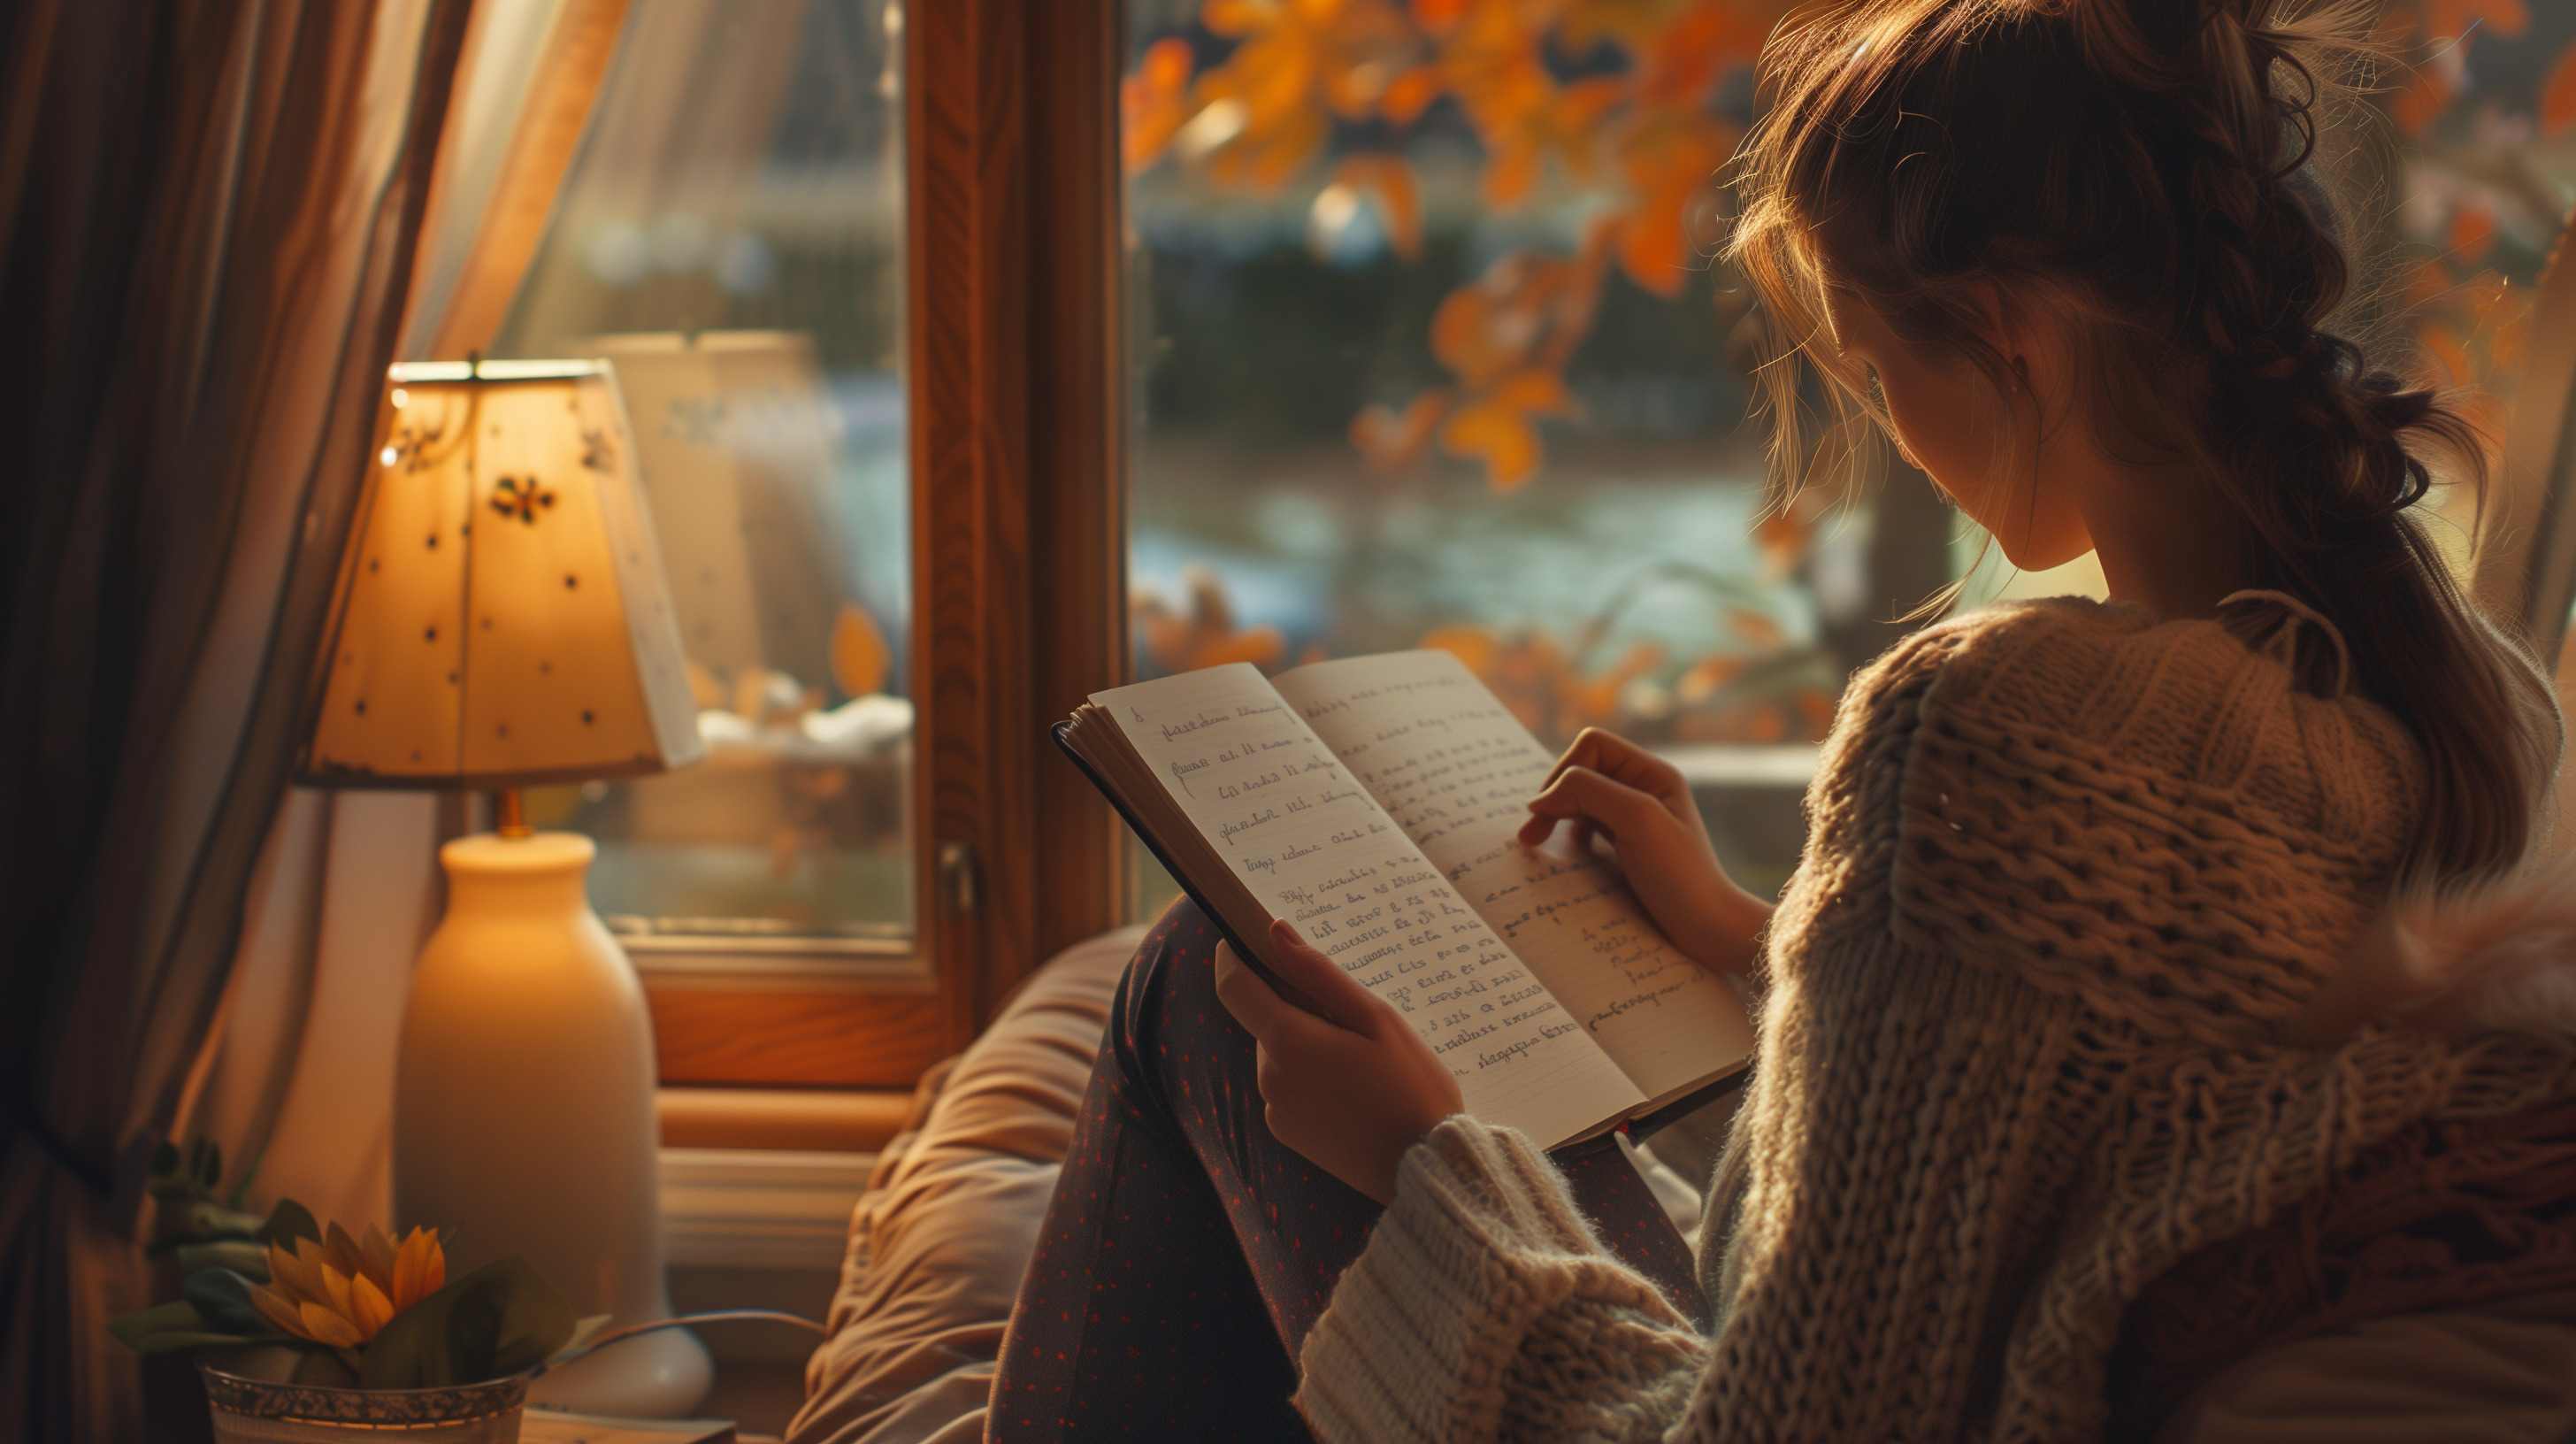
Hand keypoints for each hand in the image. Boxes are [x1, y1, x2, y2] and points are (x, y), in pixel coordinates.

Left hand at [1214, 918, 1464, 1203]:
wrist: (1424, 1168)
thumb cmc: (1410, 1086)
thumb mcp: (1375, 1018)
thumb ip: (1318, 973)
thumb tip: (1275, 932)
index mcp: (1288, 1041)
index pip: (1234, 986)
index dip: (1233, 956)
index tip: (1245, 938)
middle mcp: (1269, 1075)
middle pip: (1266, 1021)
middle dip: (1295, 1008)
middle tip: (1352, 1018)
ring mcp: (1275, 1109)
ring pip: (1279, 1054)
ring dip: (1306, 1044)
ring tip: (1363, 1061)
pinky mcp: (1286, 1133)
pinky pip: (1287, 1088)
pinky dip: (1309, 1077)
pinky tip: (1353, 1091)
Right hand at [1517, 727, 1771, 975]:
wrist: (1707, 928)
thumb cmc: (1680, 874)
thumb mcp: (1636, 818)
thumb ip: (1588, 791)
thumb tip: (1540, 798)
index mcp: (1652, 773)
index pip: (1592, 746)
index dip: (1564, 771)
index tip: (1545, 813)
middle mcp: (1643, 790)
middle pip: (1582, 771)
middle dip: (1554, 797)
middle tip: (1530, 837)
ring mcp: (1635, 819)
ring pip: (1581, 800)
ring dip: (1558, 817)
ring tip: (1537, 843)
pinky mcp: (1627, 847)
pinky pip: (1587, 827)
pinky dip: (1570, 836)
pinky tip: (1569, 855)